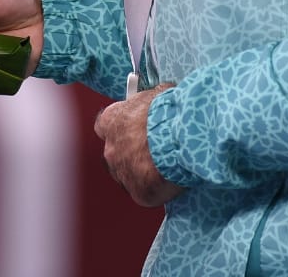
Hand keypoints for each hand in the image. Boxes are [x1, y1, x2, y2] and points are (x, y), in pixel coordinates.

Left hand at [94, 83, 183, 206]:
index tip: (134, 128)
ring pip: (129, 175)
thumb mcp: (156, 94)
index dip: (122, 128)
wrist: (180, 137)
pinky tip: (171, 179)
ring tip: (165, 165)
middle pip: (117, 153)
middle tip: (154, 149)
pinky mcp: (138, 192)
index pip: (106, 126)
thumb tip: (160, 97)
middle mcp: (111, 148)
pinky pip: (145, 193)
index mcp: (112, 120)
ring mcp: (122, 172)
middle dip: (132, 153)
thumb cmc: (168, 112)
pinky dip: (157, 189)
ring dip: (143, 172)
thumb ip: (149, 101)